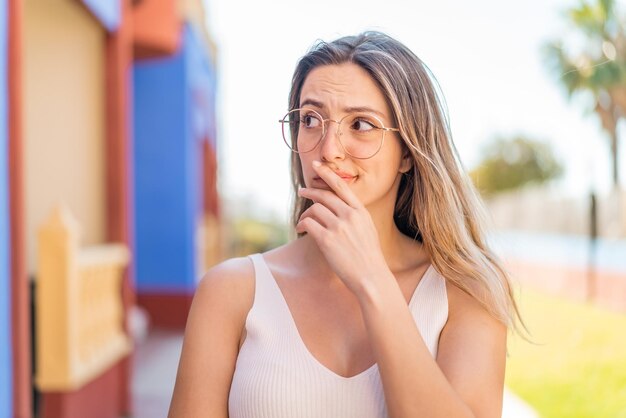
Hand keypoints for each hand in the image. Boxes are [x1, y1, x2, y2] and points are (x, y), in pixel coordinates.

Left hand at [296, 161, 390, 296]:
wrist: (371, 277)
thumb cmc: (368, 257)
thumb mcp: (367, 230)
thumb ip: (354, 217)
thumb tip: (336, 209)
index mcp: (360, 212)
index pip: (341, 186)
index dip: (327, 173)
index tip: (316, 165)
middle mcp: (349, 215)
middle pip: (324, 195)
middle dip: (310, 191)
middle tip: (302, 191)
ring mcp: (339, 227)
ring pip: (314, 209)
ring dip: (304, 214)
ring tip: (301, 221)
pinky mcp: (327, 239)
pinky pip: (308, 224)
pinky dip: (302, 224)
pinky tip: (300, 229)